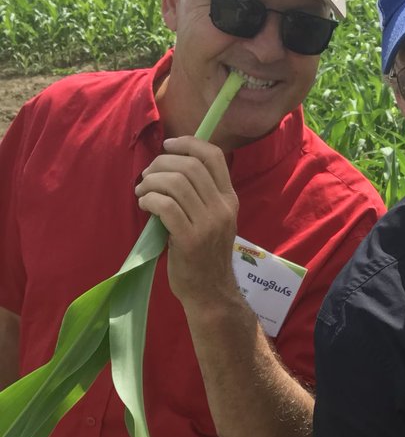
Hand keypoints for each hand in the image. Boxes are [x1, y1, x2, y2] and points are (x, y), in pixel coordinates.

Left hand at [135, 136, 239, 307]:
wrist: (210, 293)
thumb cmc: (206, 256)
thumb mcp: (215, 221)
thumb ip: (202, 195)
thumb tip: (170, 166)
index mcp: (229, 200)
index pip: (214, 156)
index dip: (188, 143)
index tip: (168, 146)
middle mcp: (222, 208)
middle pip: (188, 166)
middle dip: (160, 164)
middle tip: (147, 177)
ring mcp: (208, 224)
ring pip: (175, 183)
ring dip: (151, 183)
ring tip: (142, 193)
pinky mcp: (190, 240)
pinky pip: (165, 206)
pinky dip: (149, 200)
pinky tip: (144, 206)